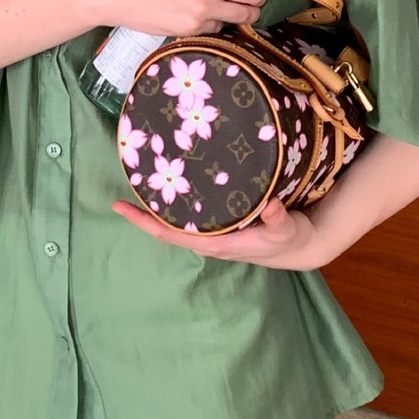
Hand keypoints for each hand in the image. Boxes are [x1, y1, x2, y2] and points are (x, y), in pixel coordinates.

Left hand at [110, 192, 330, 269]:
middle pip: (165, 226)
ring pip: (175, 220)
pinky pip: (188, 213)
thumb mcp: (287, 230)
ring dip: (157, 203)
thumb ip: (278, 219)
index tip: (121, 206)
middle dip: (143, 208)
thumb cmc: (288, 239)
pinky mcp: (218, 222)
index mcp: (216, 243)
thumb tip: (270, 204)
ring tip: (140, 172)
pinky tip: (170, 178)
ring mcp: (211, 232)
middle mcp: (207, 239)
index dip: (144, 222)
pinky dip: (174, 199)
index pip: (171, 235)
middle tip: (126, 176)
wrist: (297, 246)